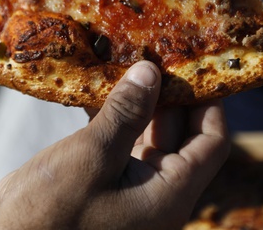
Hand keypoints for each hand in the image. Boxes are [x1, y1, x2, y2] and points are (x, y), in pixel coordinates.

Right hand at [0, 61, 229, 229]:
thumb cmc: (52, 210)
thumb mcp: (94, 155)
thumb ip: (127, 112)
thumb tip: (152, 71)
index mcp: (170, 194)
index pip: (211, 142)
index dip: (209, 101)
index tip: (196, 63)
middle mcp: (156, 192)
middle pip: (181, 136)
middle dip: (170, 94)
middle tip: (159, 51)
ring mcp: (129, 187)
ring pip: (148, 135)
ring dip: (139, 101)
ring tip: (130, 60)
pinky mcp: (102, 180)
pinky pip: (119, 142)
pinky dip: (113, 115)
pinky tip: (99, 85)